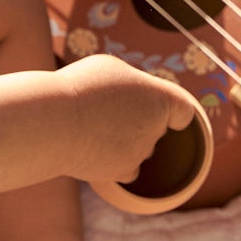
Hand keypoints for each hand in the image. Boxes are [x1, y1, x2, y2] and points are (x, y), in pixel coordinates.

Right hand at [57, 52, 201, 190]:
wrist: (56, 123)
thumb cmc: (82, 88)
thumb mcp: (109, 68)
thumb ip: (131, 83)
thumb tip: (131, 96)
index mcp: (161, 99)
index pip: (183, 110)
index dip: (174, 110)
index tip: (161, 109)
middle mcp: (156, 129)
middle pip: (154, 126)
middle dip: (137, 119)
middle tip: (106, 107)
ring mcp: (141, 153)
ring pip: (138, 147)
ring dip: (122, 138)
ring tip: (91, 124)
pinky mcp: (121, 172)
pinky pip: (126, 168)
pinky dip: (113, 160)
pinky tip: (94, 148)